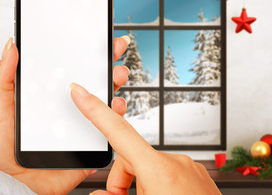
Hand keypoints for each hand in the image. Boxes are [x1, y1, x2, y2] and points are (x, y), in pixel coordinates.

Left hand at [0, 36, 130, 194]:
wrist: (8, 184)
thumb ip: (4, 77)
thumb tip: (11, 46)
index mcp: (46, 100)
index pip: (68, 73)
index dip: (82, 56)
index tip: (94, 40)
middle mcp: (64, 113)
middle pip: (90, 86)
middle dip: (106, 66)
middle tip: (114, 49)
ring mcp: (76, 130)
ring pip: (102, 106)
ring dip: (114, 88)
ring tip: (117, 75)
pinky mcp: (85, 150)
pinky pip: (105, 133)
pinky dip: (115, 119)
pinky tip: (115, 107)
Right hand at [70, 84, 220, 194]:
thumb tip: (98, 194)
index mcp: (160, 172)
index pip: (118, 132)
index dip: (94, 110)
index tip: (79, 92)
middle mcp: (176, 164)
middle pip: (130, 158)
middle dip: (120, 182)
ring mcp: (188, 169)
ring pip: (147, 168)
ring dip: (138, 187)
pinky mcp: (196, 176)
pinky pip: (165, 174)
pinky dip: (155, 187)